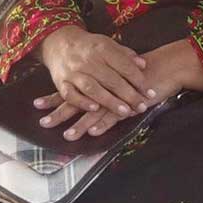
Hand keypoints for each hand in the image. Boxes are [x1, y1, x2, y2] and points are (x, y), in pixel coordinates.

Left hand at [35, 39, 202, 140]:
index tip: (37, 104)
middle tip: (43, 122)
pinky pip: (114, 115)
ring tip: (67, 136)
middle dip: (59, 113)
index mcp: (97, 78)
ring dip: (80, 124)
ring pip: (93, 111)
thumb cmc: (139, 71)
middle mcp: (102, 85)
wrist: (164, 66)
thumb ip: (102, 78)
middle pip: (77, 101)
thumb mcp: (117, 72)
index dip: (54, 97)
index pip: (71, 89)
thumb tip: (86, 86)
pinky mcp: (130, 103)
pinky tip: (94, 132)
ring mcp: (116, 95)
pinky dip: (104, 124)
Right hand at [36, 26, 154, 119]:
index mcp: (102, 48)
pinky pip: (70, 94)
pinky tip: (95, 109)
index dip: (138, 80)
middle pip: (111, 79)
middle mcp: (88, 60)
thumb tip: (143, 65)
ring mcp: (73, 71)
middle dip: (128, 94)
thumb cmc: (89, 47)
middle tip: (141, 106)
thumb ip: (126, 55)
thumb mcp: (108, 44)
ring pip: (93, 88)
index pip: (124, 66)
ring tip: (125, 112)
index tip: (149, 92)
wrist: (59, 42)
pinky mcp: (61, 82)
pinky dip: (82, 102)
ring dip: (110, 101)